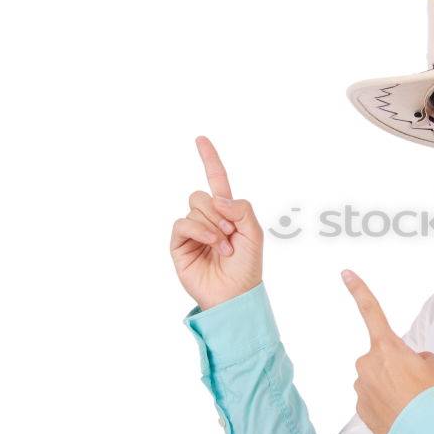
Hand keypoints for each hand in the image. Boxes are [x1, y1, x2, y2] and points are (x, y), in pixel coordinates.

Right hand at [170, 136, 263, 310]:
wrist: (234, 294)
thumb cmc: (247, 266)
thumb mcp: (254, 233)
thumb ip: (241, 208)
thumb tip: (216, 198)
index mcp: (227, 212)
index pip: (216, 180)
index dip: (209, 159)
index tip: (201, 139)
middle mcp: (207, 218)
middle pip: (202, 195)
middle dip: (218, 212)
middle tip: (231, 233)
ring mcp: (192, 231)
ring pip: (194, 208)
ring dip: (212, 226)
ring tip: (224, 247)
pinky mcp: (179, 244)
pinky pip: (182, 223)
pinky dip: (199, 230)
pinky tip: (212, 244)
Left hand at [343, 270, 433, 433]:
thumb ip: (418, 357)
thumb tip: (409, 365)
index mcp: (387, 346)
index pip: (371, 310)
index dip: (358, 290)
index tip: (345, 273)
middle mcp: (367, 363)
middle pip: (381, 357)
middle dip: (395, 366)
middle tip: (416, 384)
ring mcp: (360, 387)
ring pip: (376, 380)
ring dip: (390, 387)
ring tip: (410, 402)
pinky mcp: (359, 409)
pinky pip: (373, 399)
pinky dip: (385, 405)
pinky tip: (400, 414)